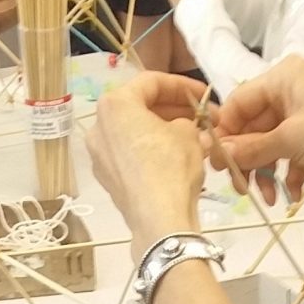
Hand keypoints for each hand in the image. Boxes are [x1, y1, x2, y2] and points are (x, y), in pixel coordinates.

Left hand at [88, 76, 207, 259]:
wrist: (159, 221)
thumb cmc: (172, 167)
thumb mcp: (188, 134)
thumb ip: (187, 121)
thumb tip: (187, 128)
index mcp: (116, 104)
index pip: (152, 82)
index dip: (183, 86)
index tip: (205, 95)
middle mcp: (99, 126)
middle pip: (139, 107)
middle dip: (172, 110)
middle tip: (199, 118)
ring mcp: (100, 156)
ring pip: (135, 133)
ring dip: (163, 132)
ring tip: (192, 139)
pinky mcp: (107, 180)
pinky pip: (131, 156)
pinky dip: (151, 152)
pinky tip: (174, 159)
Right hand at [216, 55, 303, 202]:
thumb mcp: (290, 139)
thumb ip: (252, 148)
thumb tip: (219, 154)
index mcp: (282, 78)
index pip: (239, 103)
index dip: (226, 133)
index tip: (217, 164)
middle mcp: (291, 92)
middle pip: (253, 127)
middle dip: (247, 159)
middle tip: (241, 189)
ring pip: (270, 146)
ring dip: (265, 173)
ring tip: (268, 197)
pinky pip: (290, 158)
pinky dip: (288, 177)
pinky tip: (291, 196)